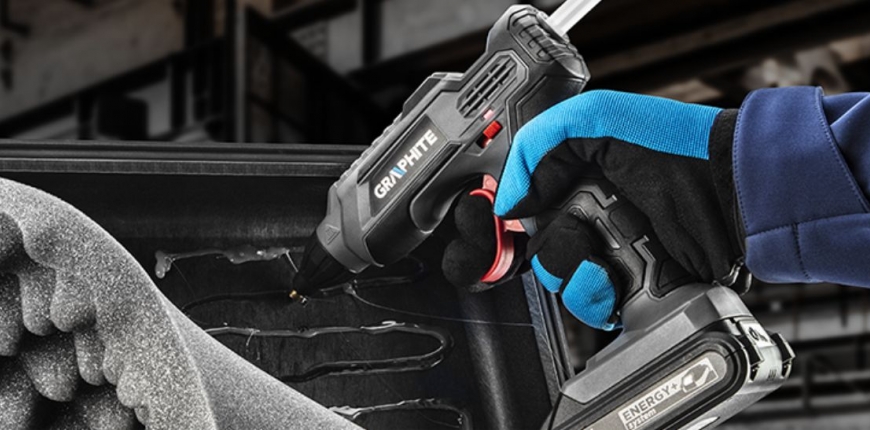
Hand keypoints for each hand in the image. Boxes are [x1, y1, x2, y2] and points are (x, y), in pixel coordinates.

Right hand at [493, 90, 742, 329]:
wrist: (734, 195)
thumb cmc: (678, 147)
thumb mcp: (599, 118)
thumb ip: (540, 147)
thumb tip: (510, 203)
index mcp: (576, 180)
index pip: (528, 210)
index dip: (521, 221)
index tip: (526, 223)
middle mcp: (592, 217)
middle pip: (543, 252)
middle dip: (557, 254)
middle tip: (585, 240)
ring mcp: (613, 253)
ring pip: (565, 286)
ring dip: (578, 283)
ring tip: (604, 269)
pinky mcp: (635, 287)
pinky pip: (596, 307)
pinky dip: (599, 303)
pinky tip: (615, 287)